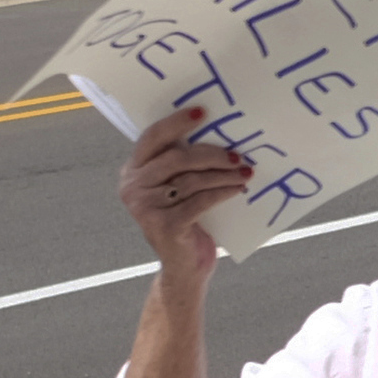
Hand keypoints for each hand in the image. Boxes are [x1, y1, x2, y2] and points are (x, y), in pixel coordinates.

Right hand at [117, 105, 248, 278]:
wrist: (184, 266)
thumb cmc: (186, 219)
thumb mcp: (179, 187)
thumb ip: (182, 164)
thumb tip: (217, 131)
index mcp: (133, 171)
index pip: (152, 138)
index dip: (176, 122)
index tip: (202, 111)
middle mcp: (132, 187)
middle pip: (176, 158)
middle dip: (211, 154)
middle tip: (238, 155)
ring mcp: (144, 208)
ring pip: (191, 180)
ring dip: (223, 175)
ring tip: (245, 173)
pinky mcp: (163, 226)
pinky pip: (200, 201)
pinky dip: (222, 193)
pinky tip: (238, 189)